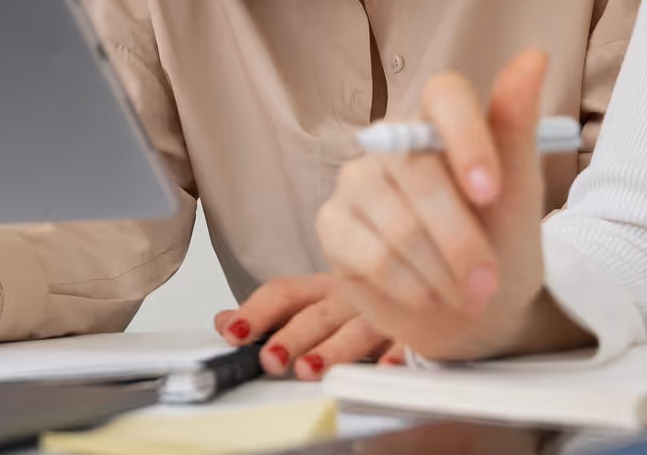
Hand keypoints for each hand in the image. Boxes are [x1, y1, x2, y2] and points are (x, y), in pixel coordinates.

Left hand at [212, 274, 397, 378]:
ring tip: (310, 368)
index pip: (283, 294)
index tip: (232, 331)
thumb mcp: (315, 301)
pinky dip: (395, 356)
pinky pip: (406, 343)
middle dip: (292, 337)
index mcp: (322, 290)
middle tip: (270, 358)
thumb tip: (224, 321)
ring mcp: (382, 313)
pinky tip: (384, 370)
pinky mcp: (415, 331)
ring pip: (356, 331)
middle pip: (316, 315)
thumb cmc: (363, 299)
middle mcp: (349, 298)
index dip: (256, 312)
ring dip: (333, 350)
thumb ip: (271, 314)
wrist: (422, 276)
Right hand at [317, 49, 574, 360]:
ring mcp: (356, 180)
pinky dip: (412, 287)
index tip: (492, 193)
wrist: (475, 311)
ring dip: (442, 273)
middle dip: (462, 240)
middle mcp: (391, 141)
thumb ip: (518, 126)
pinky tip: (428, 295)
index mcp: (439, 118)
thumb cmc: (500, 242)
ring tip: (465, 294)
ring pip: (397, 224)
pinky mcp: (332, 224)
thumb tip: (535, 58)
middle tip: (489, 284)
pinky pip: (372, 256)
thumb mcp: (521, 193)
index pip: (443, 95)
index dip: (467, 139)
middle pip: (419, 173)